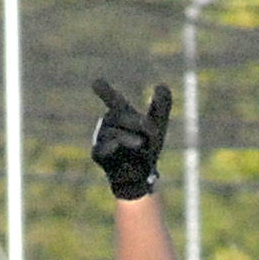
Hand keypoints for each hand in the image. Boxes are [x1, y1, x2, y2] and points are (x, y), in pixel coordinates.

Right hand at [91, 79, 171, 199]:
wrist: (140, 176)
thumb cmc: (147, 147)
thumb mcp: (157, 126)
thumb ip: (161, 107)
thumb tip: (162, 85)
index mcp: (120, 111)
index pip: (113, 98)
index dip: (105, 91)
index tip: (96, 83)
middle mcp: (107, 121)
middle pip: (122, 115)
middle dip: (140, 124)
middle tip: (151, 131)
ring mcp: (100, 136)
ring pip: (117, 134)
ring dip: (133, 141)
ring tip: (140, 147)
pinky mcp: (97, 153)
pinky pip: (105, 148)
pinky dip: (114, 149)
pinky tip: (119, 148)